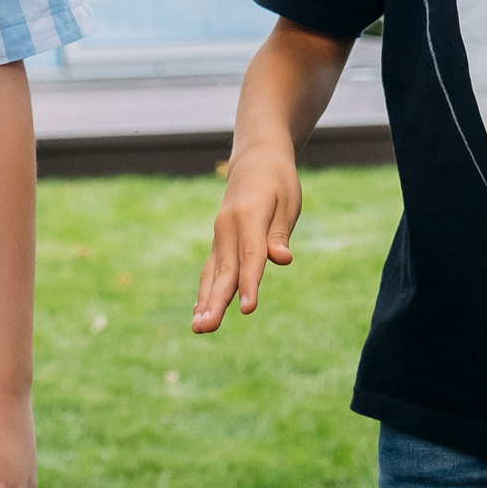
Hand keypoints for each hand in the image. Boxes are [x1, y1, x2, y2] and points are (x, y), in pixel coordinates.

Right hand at [194, 143, 299, 331]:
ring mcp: (220, 234)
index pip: (250, 256)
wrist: (255, 159)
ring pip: (212, 272)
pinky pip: (211, 269)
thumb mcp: (288, 202)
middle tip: (206, 328)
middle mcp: (228, 227)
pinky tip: (199, 312)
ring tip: (198, 328)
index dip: (250, 284)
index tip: (247, 309)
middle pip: (224, 270)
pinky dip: (205, 290)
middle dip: (216, 301)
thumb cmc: (278, 182)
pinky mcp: (219, 241)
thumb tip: (282, 260)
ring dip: (205, 301)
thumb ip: (280, 234)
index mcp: (249, 216)